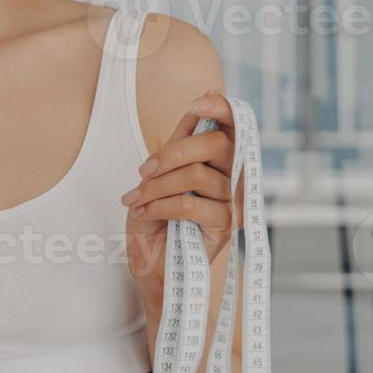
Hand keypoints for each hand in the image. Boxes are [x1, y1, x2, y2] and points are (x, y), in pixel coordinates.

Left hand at [121, 90, 242, 310]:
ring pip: (196, 174)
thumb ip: (181, 141)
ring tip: (137, 200)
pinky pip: (190, 204)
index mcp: (221, 163)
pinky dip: (160, 206)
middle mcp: (234, 180)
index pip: (235, 126)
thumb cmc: (155, 222)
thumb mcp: (160, 174)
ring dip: (157, 185)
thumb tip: (202, 102)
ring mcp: (232, 204)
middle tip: (144, 171)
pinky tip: (145, 214)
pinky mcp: (225, 228)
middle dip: (172, 152)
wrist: (151, 270)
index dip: (222, 109)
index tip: (197, 104)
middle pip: (216, 144)